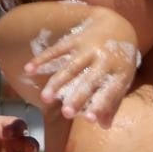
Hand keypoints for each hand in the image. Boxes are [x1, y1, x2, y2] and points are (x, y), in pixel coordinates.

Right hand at [25, 7, 138, 126]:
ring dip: (57, 83)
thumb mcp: (123, 80)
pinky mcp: (75, 39)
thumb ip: (113, 102)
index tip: (89, 119)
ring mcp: (89, 48)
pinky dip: (43, 59)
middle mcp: (105, 60)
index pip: (110, 92)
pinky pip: (57, 49)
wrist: (117, 25)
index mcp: (120, 73)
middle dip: (77, 97)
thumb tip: (104, 126)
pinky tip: (29, 69)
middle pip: (88, 81)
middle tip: (66, 113)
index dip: (100, 106)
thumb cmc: (120, 60)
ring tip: (45, 99)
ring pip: (70, 67)